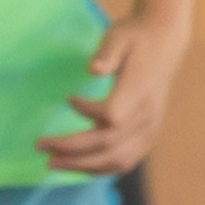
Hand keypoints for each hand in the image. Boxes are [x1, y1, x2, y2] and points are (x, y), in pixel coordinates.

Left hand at [39, 13, 190, 175]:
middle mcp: (148, 115)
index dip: (86, 113)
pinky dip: (100, 168)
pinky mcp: (150, 134)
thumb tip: (92, 70)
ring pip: (117, 160)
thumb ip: (107, 53)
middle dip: (71, 150)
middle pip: (109, 144)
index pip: (111, 116)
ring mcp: (151, 128)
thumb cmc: (136, 37)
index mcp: (140, 91)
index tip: (69, 98)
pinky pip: (126, 161)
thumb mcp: (119, 35)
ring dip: (82, 166)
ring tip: (53, 163)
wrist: (165, 42)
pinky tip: (77, 165)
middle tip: (40, 147)